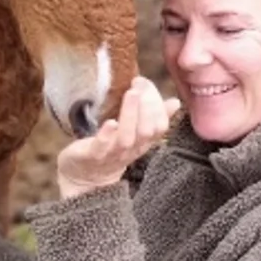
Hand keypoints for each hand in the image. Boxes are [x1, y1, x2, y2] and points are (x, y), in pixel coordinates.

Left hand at [56, 75, 180, 200]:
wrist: (84, 177)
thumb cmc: (111, 150)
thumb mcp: (134, 134)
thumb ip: (153, 118)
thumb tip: (175, 102)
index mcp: (143, 143)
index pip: (159, 127)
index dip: (157, 106)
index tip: (147, 84)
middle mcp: (131, 150)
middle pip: (146, 131)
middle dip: (147, 107)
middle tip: (141, 86)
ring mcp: (112, 154)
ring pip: (126, 138)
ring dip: (130, 115)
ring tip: (132, 93)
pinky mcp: (92, 156)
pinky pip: (101, 147)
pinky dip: (107, 135)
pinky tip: (111, 121)